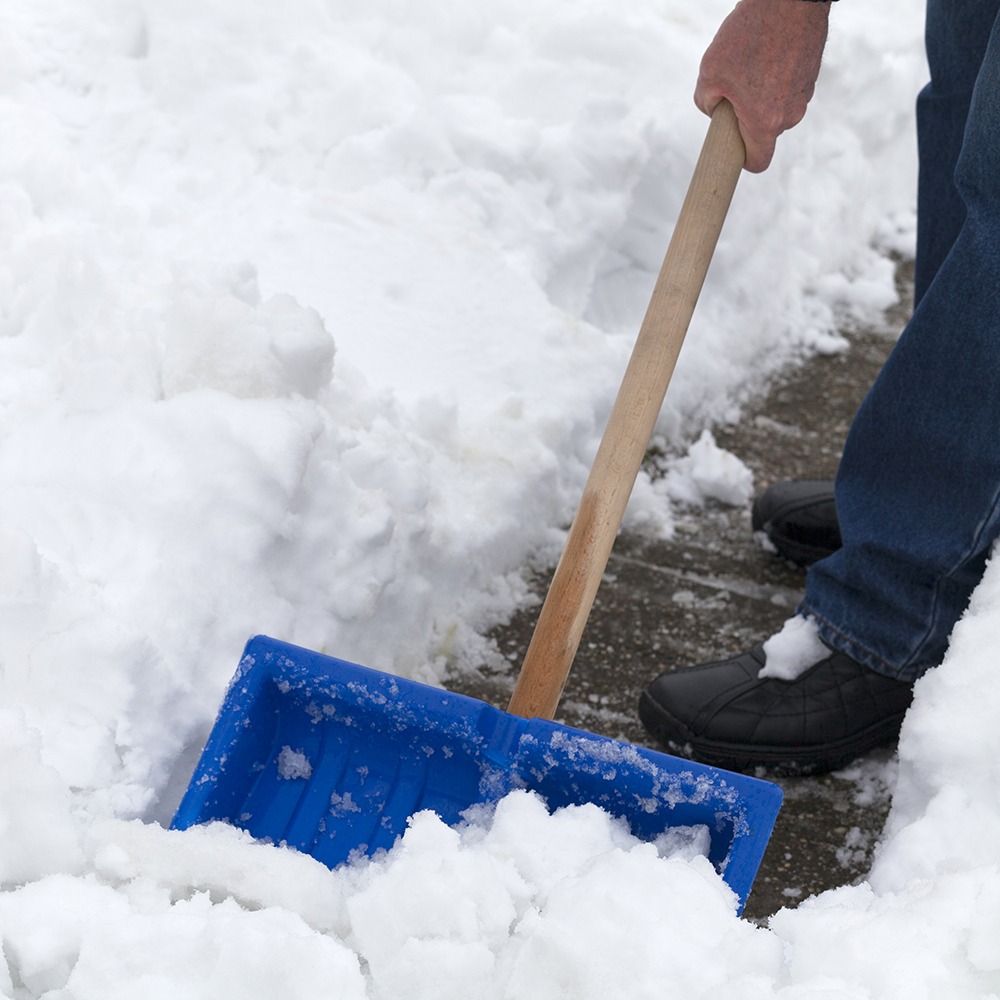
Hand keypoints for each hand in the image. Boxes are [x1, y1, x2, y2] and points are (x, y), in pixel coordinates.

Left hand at [694, 0, 830, 171]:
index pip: (758, 163)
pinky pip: (786, 89)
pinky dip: (775, 79)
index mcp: (766, 122)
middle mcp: (790, 114)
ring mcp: (804, 95)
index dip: (742, 162)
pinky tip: (767, 54)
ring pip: (775, 109)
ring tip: (751, 64)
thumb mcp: (710, 72)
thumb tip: (714, 111)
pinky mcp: (811, 76)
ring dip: (760, 96)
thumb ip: (705, 102)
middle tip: (733, 90)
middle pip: (763, 132)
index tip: (732, 155)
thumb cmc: (749, 34)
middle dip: (746, 119)